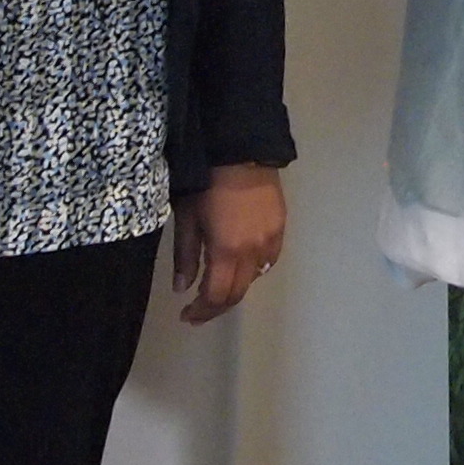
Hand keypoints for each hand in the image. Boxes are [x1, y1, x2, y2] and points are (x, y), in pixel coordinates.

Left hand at [174, 162, 286, 323]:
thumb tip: (182, 288)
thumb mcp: (188, 218)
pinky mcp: (281, 228)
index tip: (186, 315)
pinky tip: (240, 262)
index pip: (217, 297)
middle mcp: (254, 253)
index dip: (201, 312)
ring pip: (254, 278)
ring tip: (217, 283)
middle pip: (238, 294)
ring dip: (234, 286)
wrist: (242, 149)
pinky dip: (252, 269)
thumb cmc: (207, 182)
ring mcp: (271, 241)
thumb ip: (186, 256)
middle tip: (198, 309)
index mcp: (228, 251)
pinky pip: (268, 260)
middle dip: (216, 306)